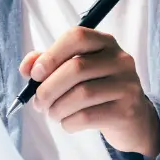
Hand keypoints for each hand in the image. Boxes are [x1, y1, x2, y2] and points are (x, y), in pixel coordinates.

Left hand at [19, 27, 159, 158]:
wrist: (132, 119)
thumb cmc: (98, 91)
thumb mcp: (76, 72)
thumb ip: (49, 64)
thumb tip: (27, 66)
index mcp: (105, 43)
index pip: (77, 36)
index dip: (51, 55)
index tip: (35, 74)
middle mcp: (120, 60)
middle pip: (76, 68)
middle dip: (48, 88)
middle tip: (39, 103)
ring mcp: (126, 85)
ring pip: (81, 94)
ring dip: (57, 108)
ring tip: (52, 114)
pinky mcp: (126, 110)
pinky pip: (88, 116)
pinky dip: (69, 122)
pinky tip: (68, 123)